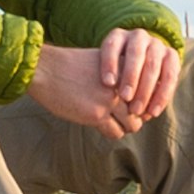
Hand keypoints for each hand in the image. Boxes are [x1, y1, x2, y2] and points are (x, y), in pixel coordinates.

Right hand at [30, 30, 180, 137]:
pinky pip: (115, 132)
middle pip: (143, 109)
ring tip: (115, 123)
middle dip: (136, 116)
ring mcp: (110, 100)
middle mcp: (122, 84)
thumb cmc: (69, 65)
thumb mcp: (101, 61)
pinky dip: (112, 132)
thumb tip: (133, 94)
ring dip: (126, 127)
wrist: (45, 69)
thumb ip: (119, 73)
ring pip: (133, 124)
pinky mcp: (96, 115)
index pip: (148, 90)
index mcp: (125, 68)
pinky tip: (102, 126)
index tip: (135, 106)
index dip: (143, 100)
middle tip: (127, 118)